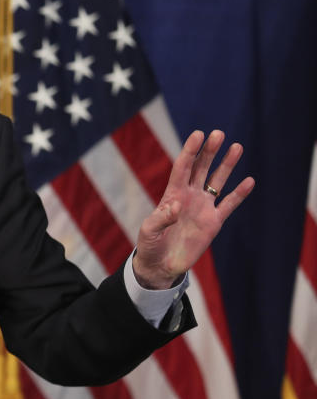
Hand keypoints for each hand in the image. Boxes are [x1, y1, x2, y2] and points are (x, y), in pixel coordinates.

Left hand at [132, 130, 254, 288]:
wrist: (161, 264)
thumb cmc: (150, 245)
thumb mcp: (149, 231)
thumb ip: (161, 218)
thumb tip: (177, 205)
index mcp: (172, 194)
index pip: (183, 167)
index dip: (190, 151)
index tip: (199, 135)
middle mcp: (189, 196)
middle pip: (201, 168)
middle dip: (209, 151)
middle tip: (218, 134)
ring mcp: (203, 207)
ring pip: (217, 181)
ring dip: (227, 165)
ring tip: (237, 147)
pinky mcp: (213, 222)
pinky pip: (229, 205)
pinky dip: (239, 194)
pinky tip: (249, 181)